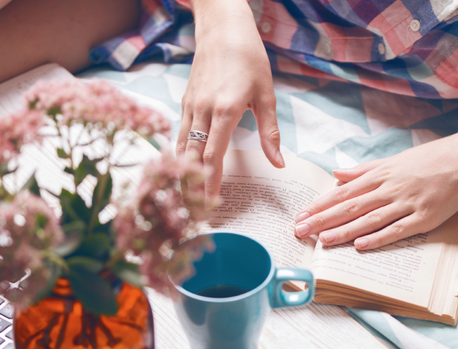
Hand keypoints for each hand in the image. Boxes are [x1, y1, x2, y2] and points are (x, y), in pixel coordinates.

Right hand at [176, 0, 284, 201]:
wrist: (222, 27)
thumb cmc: (248, 57)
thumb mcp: (266, 94)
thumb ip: (270, 131)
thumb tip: (278, 163)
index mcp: (225, 110)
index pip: (212, 156)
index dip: (209, 183)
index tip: (210, 205)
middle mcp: (202, 110)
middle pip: (192, 158)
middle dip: (192, 186)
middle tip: (194, 212)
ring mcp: (189, 105)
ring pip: (181, 147)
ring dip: (182, 174)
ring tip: (185, 198)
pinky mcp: (185, 100)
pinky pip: (179, 133)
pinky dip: (179, 154)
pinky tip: (182, 168)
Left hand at [294, 135, 457, 249]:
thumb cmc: (428, 160)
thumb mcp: (392, 161)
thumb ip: (363, 170)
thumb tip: (336, 174)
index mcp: (379, 175)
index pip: (342, 193)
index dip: (319, 205)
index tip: (300, 215)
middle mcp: (388, 189)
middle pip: (349, 207)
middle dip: (322, 220)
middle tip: (300, 231)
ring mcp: (406, 203)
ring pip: (369, 220)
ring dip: (343, 231)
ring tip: (322, 241)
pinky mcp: (424, 217)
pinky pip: (397, 230)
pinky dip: (378, 238)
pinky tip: (360, 245)